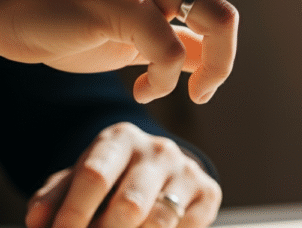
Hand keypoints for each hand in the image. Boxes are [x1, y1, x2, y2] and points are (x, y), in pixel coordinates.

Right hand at [0, 0, 301, 102]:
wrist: (4, 11)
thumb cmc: (76, 19)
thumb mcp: (139, 30)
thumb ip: (179, 35)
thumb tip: (205, 58)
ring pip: (217, 15)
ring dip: (220, 67)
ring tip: (200, 95)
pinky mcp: (115, 0)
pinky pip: (170, 52)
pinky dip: (168, 83)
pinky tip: (145, 93)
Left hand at [25, 122, 220, 227]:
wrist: (159, 169)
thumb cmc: (111, 177)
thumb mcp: (78, 179)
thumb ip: (54, 198)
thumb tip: (37, 222)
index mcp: (121, 138)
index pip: (95, 175)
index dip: (73, 212)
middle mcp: (158, 150)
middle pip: (129, 203)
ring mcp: (187, 170)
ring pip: (160, 220)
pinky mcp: (209, 191)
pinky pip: (188, 227)